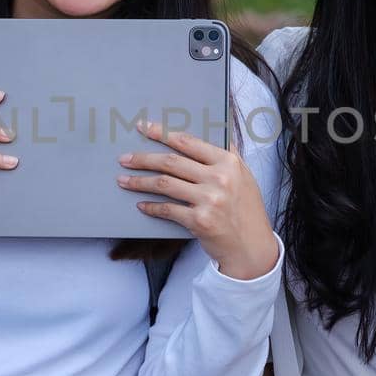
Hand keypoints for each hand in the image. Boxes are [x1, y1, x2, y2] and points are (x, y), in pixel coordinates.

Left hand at [118, 120, 278, 280]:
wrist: (251, 247)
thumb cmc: (246, 210)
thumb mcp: (243, 177)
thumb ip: (225, 156)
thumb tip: (206, 133)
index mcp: (228, 162)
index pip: (188, 142)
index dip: (162, 133)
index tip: (143, 127)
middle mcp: (220, 178)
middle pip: (171, 162)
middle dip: (143, 159)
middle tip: (124, 158)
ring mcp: (210, 200)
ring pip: (164, 184)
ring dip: (140, 182)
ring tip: (124, 180)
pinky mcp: (200, 221)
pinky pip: (167, 209)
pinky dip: (151, 207)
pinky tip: (141, 205)